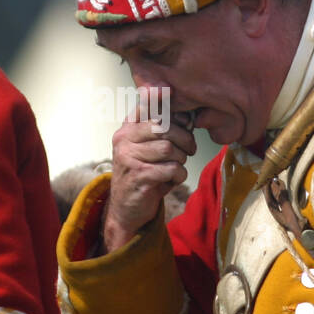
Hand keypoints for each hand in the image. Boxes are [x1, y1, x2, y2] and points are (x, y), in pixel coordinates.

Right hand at [104, 88, 195, 250]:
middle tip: (189, 151)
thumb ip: (166, 130)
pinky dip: (179, 175)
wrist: (127, 207)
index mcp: (127, 127)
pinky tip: (173, 180)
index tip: (184, 122)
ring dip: (181, 160)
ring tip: (177, 167)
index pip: (150, 106)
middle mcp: (123, 138)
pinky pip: (170, 169)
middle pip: (164, 127)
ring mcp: (128, 157)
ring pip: (169, 148)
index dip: (172, 111)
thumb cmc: (144, 173)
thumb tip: (188, 116)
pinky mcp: (138, 176)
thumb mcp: (150, 148)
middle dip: (184, 139)